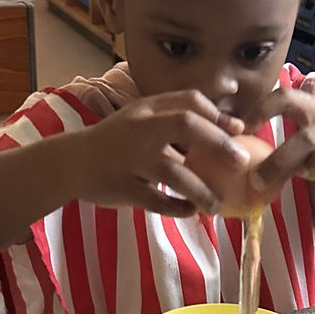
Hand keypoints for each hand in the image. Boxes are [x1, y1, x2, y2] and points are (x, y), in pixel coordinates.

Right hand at [75, 90, 245, 216]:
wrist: (73, 162)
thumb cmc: (118, 141)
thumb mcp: (143, 118)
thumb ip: (179, 116)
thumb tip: (233, 128)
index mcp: (147, 110)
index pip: (188, 102)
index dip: (217, 115)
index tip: (239, 131)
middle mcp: (140, 129)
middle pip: (185, 126)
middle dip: (218, 143)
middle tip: (241, 163)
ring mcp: (130, 159)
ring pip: (175, 172)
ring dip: (202, 190)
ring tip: (217, 204)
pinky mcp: (123, 187)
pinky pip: (157, 200)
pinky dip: (178, 207)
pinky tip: (191, 210)